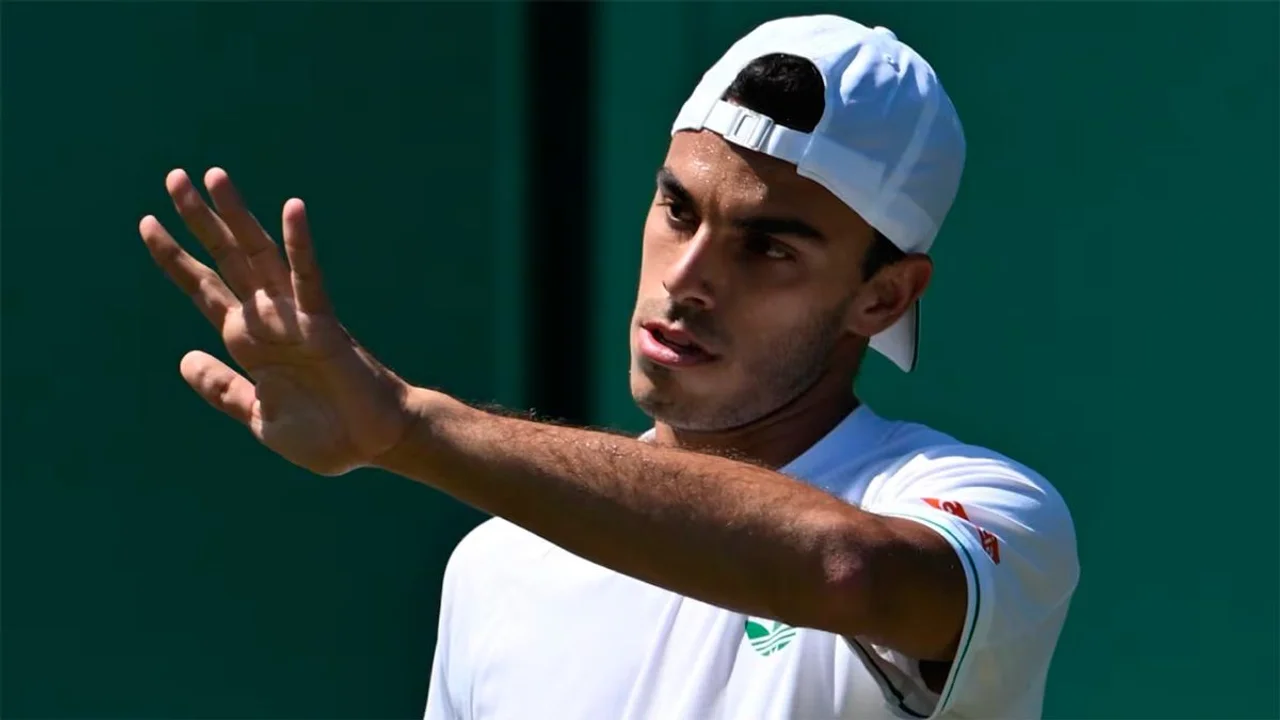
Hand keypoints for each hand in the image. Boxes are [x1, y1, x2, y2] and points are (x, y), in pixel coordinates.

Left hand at [140, 168, 412, 475]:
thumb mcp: (258, 416)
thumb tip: (184, 358)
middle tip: (174, 177)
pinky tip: (292, 209)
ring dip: (236, 218)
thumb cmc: (325, 435)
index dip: (175, 258)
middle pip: (226, 259)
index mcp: (248, 342)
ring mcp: (295, 318)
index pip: (204, 289)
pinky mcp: (324, 325)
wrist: (375, 445)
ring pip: (259, 256)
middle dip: (198, 220)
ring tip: (214, 178)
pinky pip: (309, 279)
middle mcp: (268, 320)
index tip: (147, 222)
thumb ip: (223, 388)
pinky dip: (300, 245)